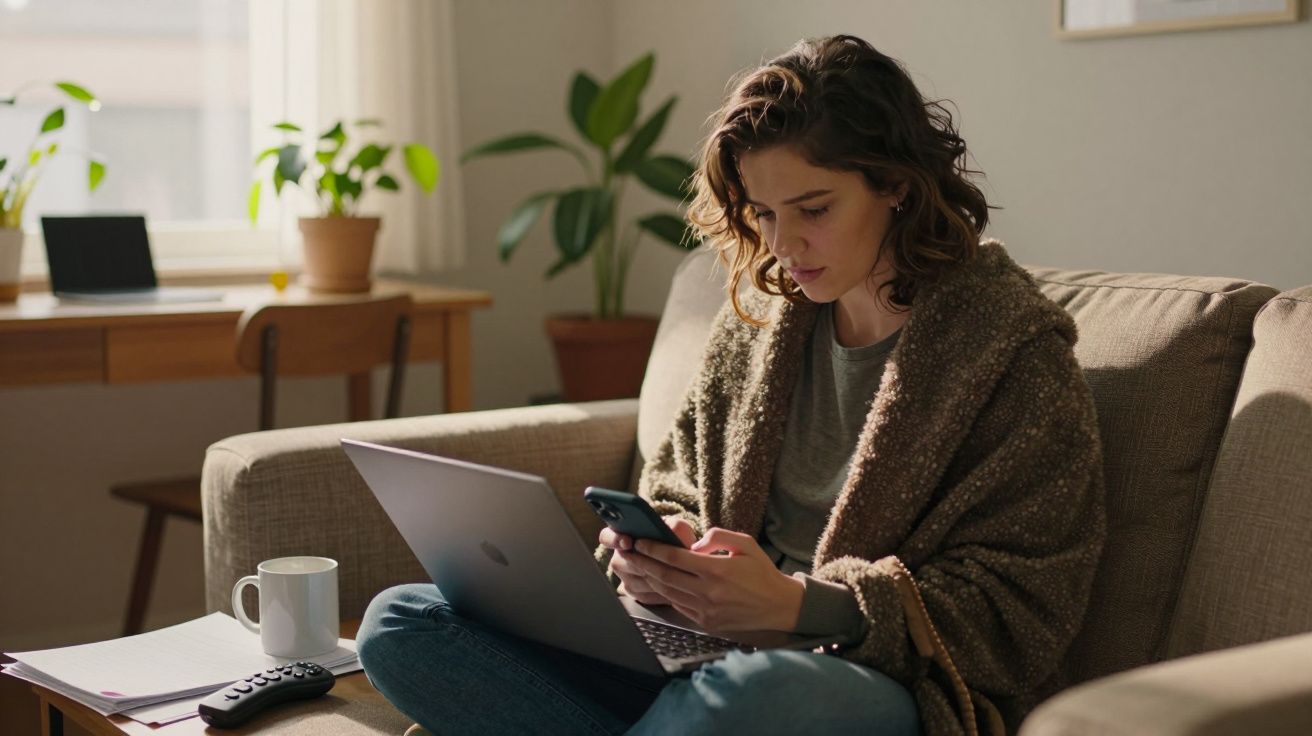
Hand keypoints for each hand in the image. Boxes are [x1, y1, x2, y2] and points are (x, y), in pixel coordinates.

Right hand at [600, 516, 696, 605]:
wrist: (684, 560)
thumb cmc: (676, 539)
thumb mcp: (678, 527)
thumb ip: (674, 525)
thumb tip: (671, 531)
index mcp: (623, 535)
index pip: (606, 537)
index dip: (614, 539)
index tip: (628, 542)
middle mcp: (619, 557)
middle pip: (621, 563)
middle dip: (642, 563)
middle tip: (660, 562)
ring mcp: (624, 577)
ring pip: (633, 581)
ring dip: (652, 578)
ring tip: (672, 574)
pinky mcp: (634, 593)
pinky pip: (643, 595)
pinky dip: (658, 592)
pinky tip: (673, 586)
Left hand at [626, 528, 804, 631]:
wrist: (779, 605)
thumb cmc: (761, 571)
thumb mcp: (745, 544)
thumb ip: (717, 537)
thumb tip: (692, 545)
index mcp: (717, 570)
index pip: (675, 558)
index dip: (653, 549)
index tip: (640, 541)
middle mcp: (708, 592)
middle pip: (665, 576)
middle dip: (643, 563)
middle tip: (629, 552)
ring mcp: (706, 610)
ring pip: (668, 593)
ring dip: (650, 579)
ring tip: (639, 566)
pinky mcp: (706, 622)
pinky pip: (679, 606)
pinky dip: (666, 593)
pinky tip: (658, 583)